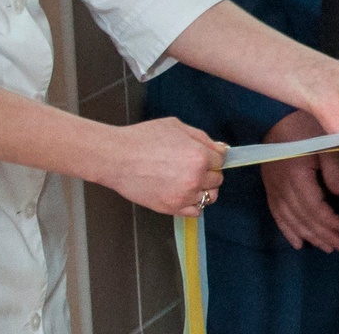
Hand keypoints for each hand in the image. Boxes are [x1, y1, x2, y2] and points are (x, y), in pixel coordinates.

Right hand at [102, 117, 225, 216]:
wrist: (117, 157)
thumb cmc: (143, 139)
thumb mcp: (176, 126)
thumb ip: (202, 138)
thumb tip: (219, 148)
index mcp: (199, 156)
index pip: (221, 160)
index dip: (213, 156)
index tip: (206, 155)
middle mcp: (195, 178)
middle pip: (217, 179)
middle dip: (209, 171)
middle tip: (193, 166)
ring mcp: (184, 196)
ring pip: (209, 196)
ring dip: (204, 188)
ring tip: (189, 181)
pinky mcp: (171, 208)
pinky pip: (196, 211)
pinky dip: (193, 204)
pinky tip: (184, 193)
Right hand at [261, 111, 338, 252]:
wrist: (277, 115)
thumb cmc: (306, 126)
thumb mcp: (327, 144)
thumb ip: (334, 171)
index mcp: (298, 176)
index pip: (315, 209)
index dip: (331, 223)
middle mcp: (283, 187)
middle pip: (304, 219)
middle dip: (324, 235)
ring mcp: (273, 188)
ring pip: (291, 220)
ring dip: (310, 236)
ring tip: (327, 247)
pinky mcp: (270, 187)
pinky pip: (277, 214)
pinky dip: (288, 230)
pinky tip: (298, 243)